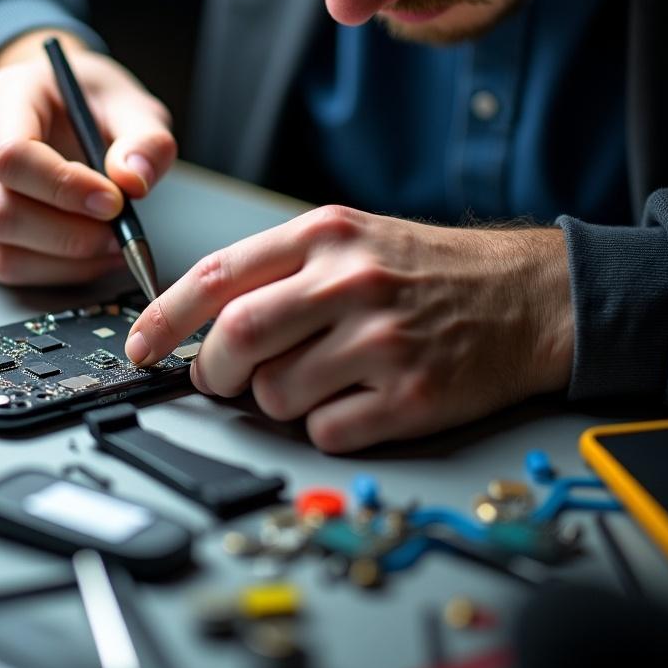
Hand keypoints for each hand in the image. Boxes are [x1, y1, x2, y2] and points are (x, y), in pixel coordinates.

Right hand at [0, 30, 176, 285]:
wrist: (55, 104)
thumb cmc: (89, 103)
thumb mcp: (130, 104)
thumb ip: (144, 138)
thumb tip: (134, 180)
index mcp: (5, 97)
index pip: (12, 155)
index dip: (63, 188)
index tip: (113, 202)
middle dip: (69, 236)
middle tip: (120, 234)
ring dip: (64, 262)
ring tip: (111, 246)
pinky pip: (1, 266)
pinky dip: (53, 272)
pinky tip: (89, 255)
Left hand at [124, 206, 572, 452]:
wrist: (527, 296)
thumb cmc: (428, 270)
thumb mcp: (352, 239)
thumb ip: (279, 271)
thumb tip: (203, 324)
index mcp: (325, 235)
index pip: (217, 275)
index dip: (165, 318)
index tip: (140, 348)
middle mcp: (350, 281)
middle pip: (235, 338)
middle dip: (215, 369)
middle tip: (225, 376)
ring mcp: (381, 340)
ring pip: (275, 394)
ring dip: (275, 400)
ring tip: (316, 378)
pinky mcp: (410, 396)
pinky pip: (324, 431)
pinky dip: (322, 427)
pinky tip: (353, 401)